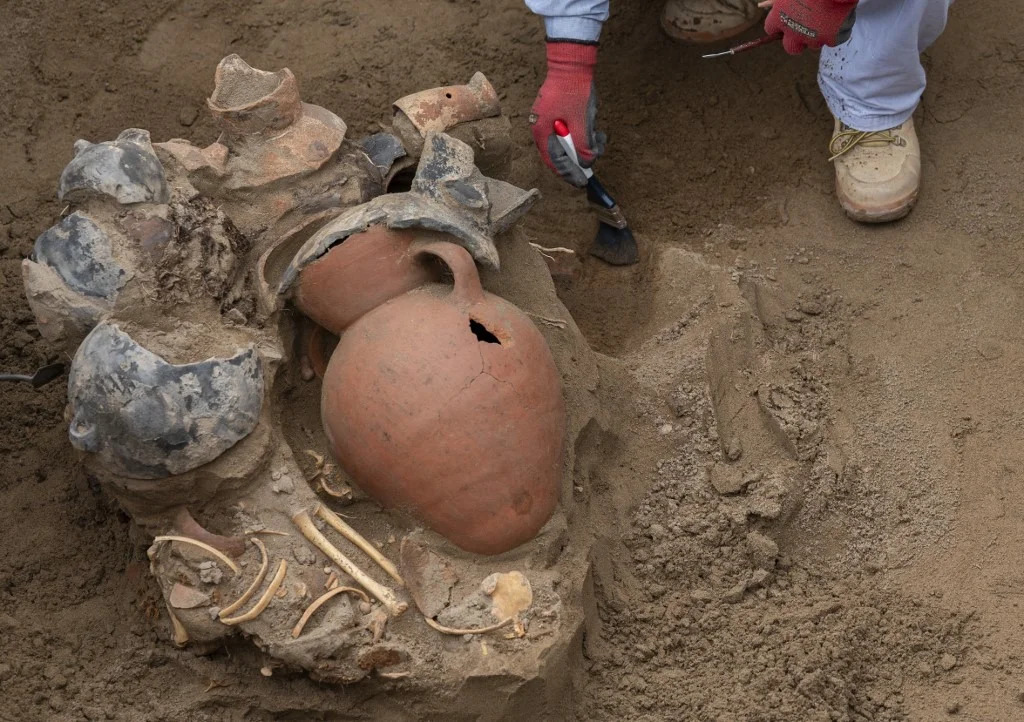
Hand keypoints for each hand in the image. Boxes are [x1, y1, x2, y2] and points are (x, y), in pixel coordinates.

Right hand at [530, 42, 605, 186]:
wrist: (572, 62)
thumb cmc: (574, 92)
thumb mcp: (582, 123)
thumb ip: (583, 146)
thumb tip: (587, 163)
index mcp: (542, 133)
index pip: (554, 163)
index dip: (569, 174)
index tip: (582, 182)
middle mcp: (542, 129)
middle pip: (561, 153)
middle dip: (580, 157)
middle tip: (595, 157)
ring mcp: (549, 120)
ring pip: (568, 142)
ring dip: (585, 143)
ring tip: (599, 137)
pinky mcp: (558, 113)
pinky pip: (570, 131)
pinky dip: (583, 133)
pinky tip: (595, 127)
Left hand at [763, 0, 856, 53]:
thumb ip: (775, 1)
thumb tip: (761, 6)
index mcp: (779, 17)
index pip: (771, 28)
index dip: (778, 24)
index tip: (784, 19)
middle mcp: (792, 33)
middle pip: (791, 47)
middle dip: (797, 41)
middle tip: (806, 28)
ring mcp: (812, 37)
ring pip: (813, 44)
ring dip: (818, 34)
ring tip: (826, 16)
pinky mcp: (831, 38)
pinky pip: (832, 40)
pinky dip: (836, 31)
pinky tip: (839, 17)